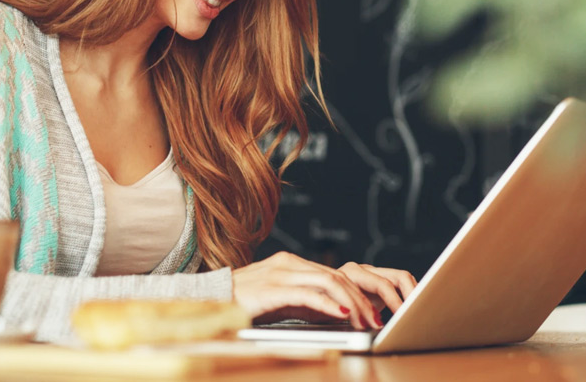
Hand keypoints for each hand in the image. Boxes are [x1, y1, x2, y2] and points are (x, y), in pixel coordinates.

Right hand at [232, 252, 416, 328]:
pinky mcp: (272, 288)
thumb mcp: (280, 299)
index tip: (373, 311)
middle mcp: (289, 263)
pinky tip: (342, 314)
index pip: (334, 274)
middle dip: (361, 299)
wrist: (209, 299)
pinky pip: (307, 293)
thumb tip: (337, 312)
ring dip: (352, 303)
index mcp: (292, 263)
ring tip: (365, 321)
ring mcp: (280, 273)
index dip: (358, 293)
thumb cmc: (244, 303)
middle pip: (337, 276)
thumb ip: (306, 300)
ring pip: (328, 282)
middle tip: (376, 320)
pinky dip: (328, 304)